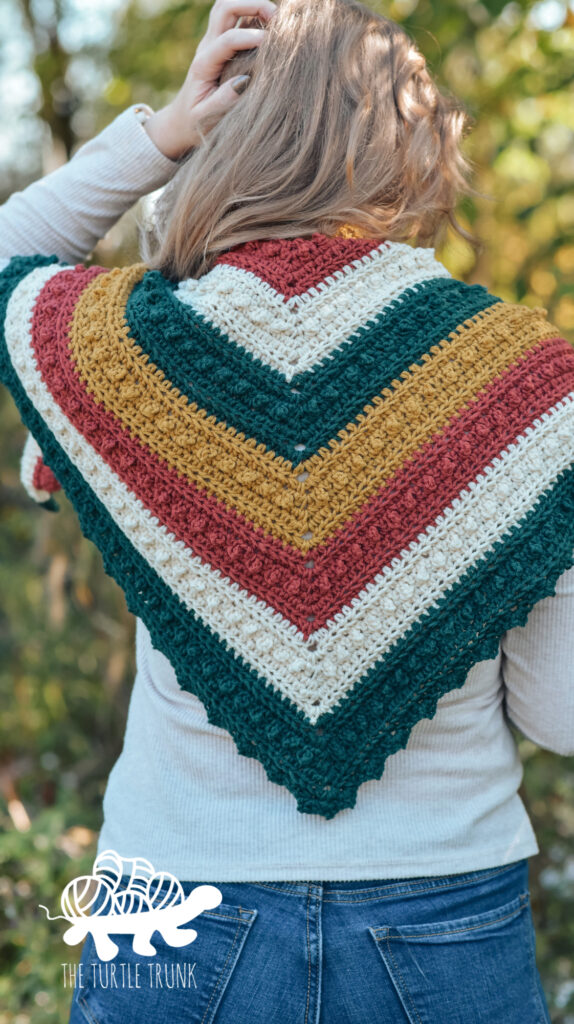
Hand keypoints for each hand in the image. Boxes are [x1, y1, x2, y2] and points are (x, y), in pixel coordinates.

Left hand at [143, 0, 276, 160]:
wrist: (181, 120)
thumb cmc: (195, 123)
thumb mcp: (205, 119)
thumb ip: (222, 101)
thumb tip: (244, 81)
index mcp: (204, 64)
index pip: (226, 40)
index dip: (249, 37)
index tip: (270, 44)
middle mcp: (207, 46)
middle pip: (225, 7)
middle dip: (252, 4)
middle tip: (277, 17)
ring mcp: (213, 42)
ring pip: (229, 6)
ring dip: (252, 4)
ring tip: (276, 18)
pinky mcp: (222, 44)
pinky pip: (237, 19)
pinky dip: (254, 15)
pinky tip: (272, 27)